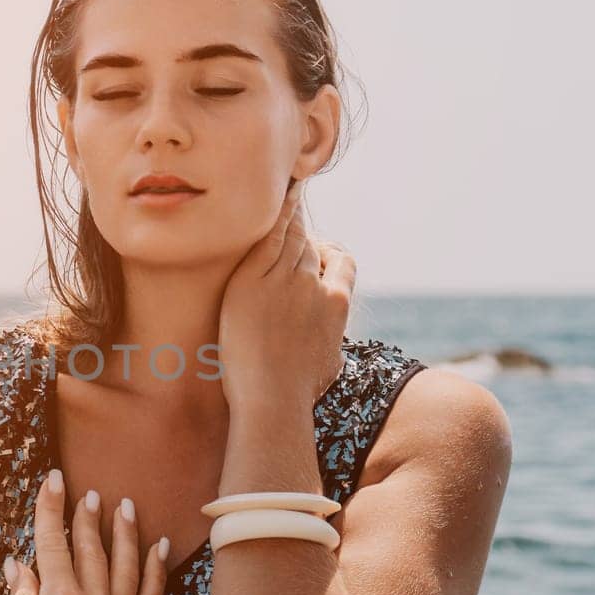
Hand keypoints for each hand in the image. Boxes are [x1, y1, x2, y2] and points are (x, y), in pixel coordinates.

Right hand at [0, 470, 168, 594]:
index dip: (51, 509)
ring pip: (126, 568)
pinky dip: (156, 573)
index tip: (54, 480)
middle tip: (89, 492)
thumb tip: (20, 562)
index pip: (53, 542)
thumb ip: (23, 594)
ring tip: (125, 507)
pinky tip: (159, 549)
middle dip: (88, 517)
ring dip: (125, 535)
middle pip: (91, 550)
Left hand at [216, 179, 355, 409]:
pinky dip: (274, 216)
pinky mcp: (254, 281)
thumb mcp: (329, 364)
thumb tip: (334, 349)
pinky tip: (271, 200)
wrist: (273, 399)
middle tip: (288, 210)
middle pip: (310, 246)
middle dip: (299, 231)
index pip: (339, 261)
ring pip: (290, 237)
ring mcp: (286, 280)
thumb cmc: (297, 393)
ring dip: (286, 214)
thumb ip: (331, 342)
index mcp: (338, 303)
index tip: (314, 244)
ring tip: (282, 194)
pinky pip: (266, 238)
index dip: (326, 249)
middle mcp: (317, 285)